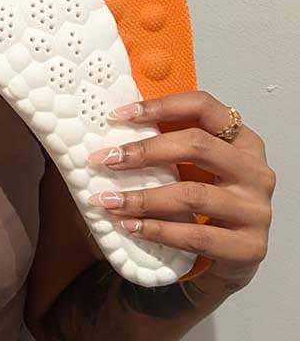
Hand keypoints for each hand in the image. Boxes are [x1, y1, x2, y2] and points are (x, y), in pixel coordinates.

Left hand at [85, 91, 275, 293]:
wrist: (230, 255)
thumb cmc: (205, 197)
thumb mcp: (192, 163)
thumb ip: (166, 141)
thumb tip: (112, 123)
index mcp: (241, 139)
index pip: (202, 106)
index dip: (160, 106)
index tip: (117, 115)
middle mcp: (254, 170)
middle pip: (197, 145)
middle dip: (144, 151)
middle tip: (105, 160)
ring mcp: (256, 209)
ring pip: (193, 195)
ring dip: (143, 198)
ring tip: (108, 201)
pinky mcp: (249, 247)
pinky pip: (196, 236)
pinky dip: (157, 231)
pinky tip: (130, 226)